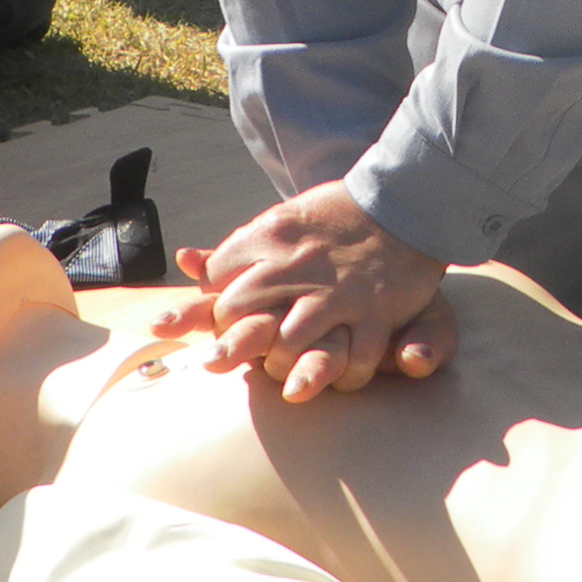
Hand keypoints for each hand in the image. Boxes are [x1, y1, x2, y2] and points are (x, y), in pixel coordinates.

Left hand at [150, 182, 452, 401]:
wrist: (396, 204)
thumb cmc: (329, 222)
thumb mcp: (276, 223)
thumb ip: (233, 249)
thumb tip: (185, 261)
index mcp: (270, 241)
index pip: (219, 285)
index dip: (214, 312)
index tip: (220, 325)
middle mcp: (298, 268)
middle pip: (244, 316)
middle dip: (232, 345)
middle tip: (233, 360)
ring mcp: (338, 294)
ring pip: (290, 346)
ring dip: (280, 366)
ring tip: (282, 376)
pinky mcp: (376, 314)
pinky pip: (353, 360)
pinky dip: (343, 376)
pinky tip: (339, 378)